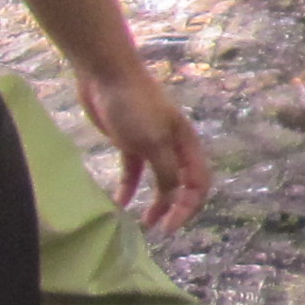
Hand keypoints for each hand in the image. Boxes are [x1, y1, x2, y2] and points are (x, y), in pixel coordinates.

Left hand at [78, 61, 210, 233]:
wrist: (106, 74)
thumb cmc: (134, 105)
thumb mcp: (155, 141)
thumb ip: (167, 171)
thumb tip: (172, 196)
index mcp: (187, 144)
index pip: (198, 183)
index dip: (188, 208)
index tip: (169, 228)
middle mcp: (174, 147)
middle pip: (182, 185)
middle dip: (175, 209)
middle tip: (159, 229)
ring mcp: (151, 145)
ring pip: (159, 181)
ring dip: (154, 203)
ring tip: (143, 224)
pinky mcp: (128, 143)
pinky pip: (132, 173)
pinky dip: (128, 189)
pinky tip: (119, 203)